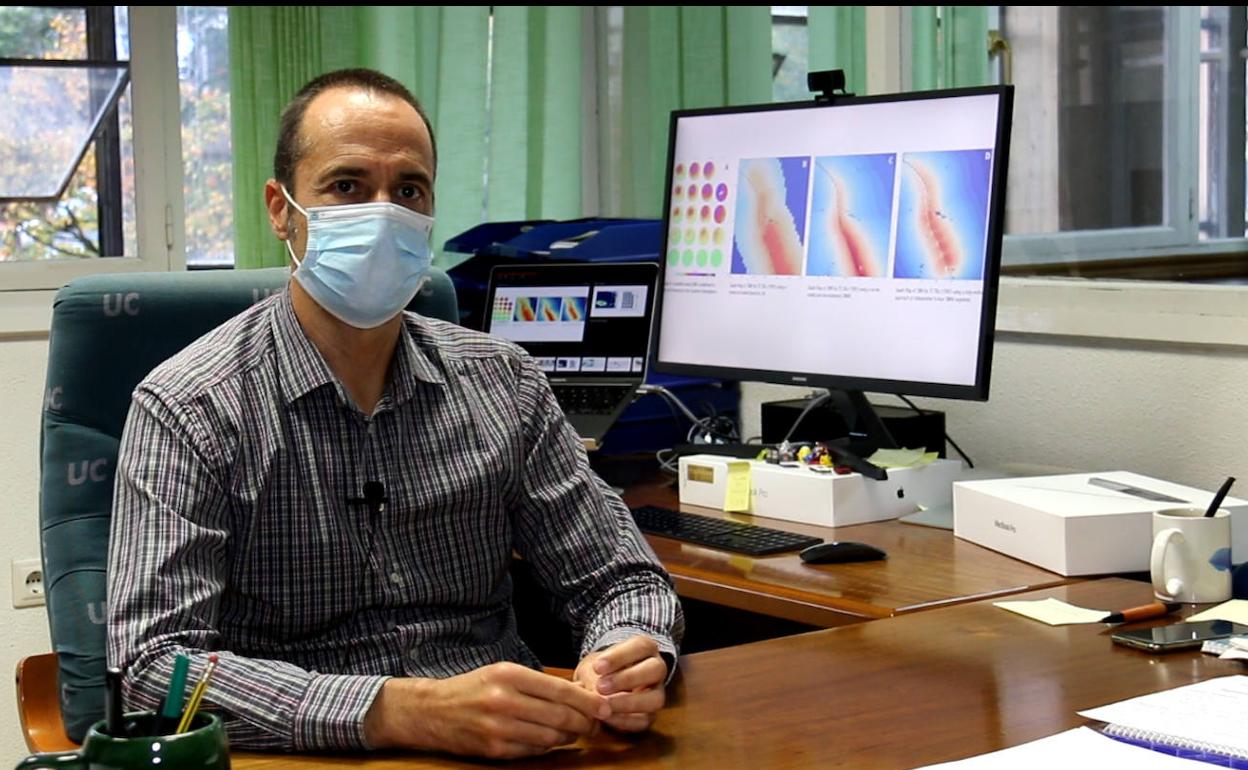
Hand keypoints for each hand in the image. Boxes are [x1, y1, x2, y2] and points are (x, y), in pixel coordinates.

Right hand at [363, 662, 610, 758]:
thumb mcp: (502, 673)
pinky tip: (552, 741)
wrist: (432, 710)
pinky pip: (533, 752)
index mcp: (509, 675)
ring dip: (569, 737)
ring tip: (576, 732)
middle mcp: (504, 700)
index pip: (560, 690)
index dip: (587, 701)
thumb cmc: (473, 688)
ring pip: (551, 737)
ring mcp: (499, 728)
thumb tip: (579, 694)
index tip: (604, 706)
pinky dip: (548, 748)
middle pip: (560, 716)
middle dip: (585, 722)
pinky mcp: (494, 750)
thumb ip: (537, 683)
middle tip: (596, 723)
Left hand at [574, 635, 668, 732]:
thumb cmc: (598, 671)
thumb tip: (595, 691)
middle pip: (656, 670)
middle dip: (628, 679)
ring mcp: (657, 693)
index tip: (597, 667)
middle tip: (601, 686)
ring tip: (604, 705)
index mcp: (646, 648)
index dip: (620, 657)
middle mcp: (657, 669)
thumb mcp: (591, 666)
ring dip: (629, 703)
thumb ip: (592, 675)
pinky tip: (607, 718)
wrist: (599, 687)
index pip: (641, 646)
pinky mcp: (651, 714)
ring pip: (656, 699)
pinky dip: (625, 720)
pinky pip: (645, 720)